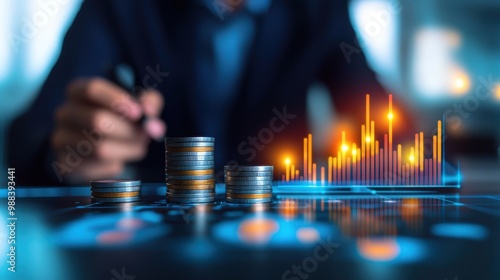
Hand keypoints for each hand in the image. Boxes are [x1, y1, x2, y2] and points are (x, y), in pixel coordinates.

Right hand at [51, 77, 165, 180]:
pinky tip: (119, 158)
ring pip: (99, 148)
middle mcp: (65, 113)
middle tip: (145, 136)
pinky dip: (115, 164)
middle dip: (128, 131)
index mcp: (78, 91)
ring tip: (137, 147)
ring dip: (127, 150)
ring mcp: (61, 138)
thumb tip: (153, 124)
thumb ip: (149, 105)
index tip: (138, 113)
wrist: (94, 147)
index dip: (117, 100)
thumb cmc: (118, 118)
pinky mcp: (66, 163)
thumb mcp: (136, 104)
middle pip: (97, 121)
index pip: (92, 89)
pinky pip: (97, 166)